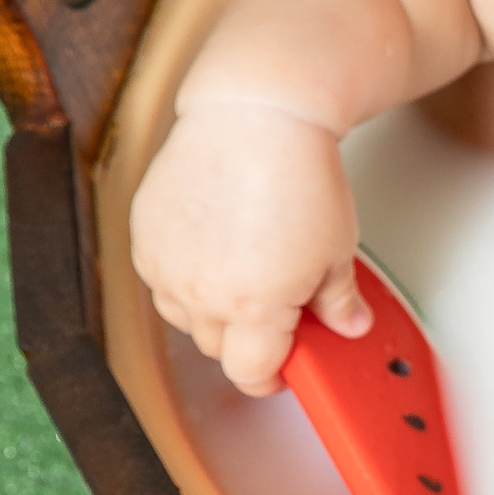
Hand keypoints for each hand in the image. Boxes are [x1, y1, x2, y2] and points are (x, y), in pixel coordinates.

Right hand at [130, 100, 366, 396]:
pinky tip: (216, 250)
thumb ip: (338, 300)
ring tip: (247, 275)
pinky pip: (160, 278)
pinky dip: (184, 276)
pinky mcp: (145, 235)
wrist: (255, 116)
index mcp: (252, 308)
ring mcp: (167, 264)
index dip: (272, 378)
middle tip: (279, 309)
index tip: (285, 368)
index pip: (251, 374)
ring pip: (184, 316)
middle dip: (248, 340)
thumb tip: (348, 325)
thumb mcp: (337, 249)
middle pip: (217, 348)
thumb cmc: (297, 175)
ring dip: (212, 311)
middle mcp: (200, 293)